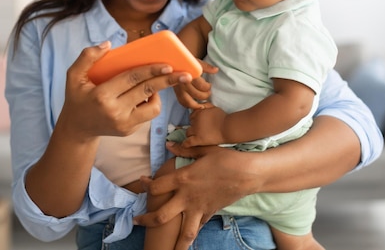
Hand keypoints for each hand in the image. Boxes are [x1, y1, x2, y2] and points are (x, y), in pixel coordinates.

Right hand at [58, 41, 191, 138]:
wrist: (77, 128)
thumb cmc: (77, 97)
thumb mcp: (73, 76)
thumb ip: (87, 57)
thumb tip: (108, 44)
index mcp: (102, 96)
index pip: (132, 79)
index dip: (151, 70)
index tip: (168, 65)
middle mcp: (115, 111)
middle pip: (147, 91)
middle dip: (168, 81)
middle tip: (185, 74)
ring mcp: (124, 123)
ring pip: (153, 107)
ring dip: (158, 94)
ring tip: (157, 83)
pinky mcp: (129, 131)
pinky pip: (148, 114)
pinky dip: (150, 103)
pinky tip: (144, 96)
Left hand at [135, 143, 259, 249]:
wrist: (248, 174)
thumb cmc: (226, 159)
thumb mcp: (204, 149)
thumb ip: (184, 149)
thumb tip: (168, 144)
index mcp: (183, 179)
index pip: (157, 186)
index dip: (146, 185)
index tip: (142, 182)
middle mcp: (188, 198)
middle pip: (162, 216)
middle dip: (147, 220)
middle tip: (137, 221)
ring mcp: (199, 208)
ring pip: (183, 233)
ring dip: (174, 244)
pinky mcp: (210, 213)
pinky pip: (198, 226)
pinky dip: (191, 231)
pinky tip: (186, 235)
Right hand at [173, 60, 217, 108]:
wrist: (172, 63)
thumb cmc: (185, 62)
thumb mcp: (196, 62)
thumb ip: (206, 67)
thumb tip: (216, 70)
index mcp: (189, 74)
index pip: (201, 86)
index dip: (207, 87)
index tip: (209, 85)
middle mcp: (183, 82)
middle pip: (196, 94)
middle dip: (205, 95)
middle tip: (208, 93)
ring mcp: (178, 88)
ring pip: (188, 101)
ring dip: (197, 104)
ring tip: (203, 103)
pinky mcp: (175, 92)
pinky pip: (182, 102)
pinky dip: (188, 106)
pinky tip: (195, 105)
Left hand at [183, 106, 226, 146]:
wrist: (228, 128)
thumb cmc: (223, 118)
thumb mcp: (214, 108)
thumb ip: (206, 106)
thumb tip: (200, 106)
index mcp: (199, 113)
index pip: (192, 116)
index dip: (195, 120)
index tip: (199, 123)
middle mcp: (195, 121)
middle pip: (189, 124)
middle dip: (193, 127)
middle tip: (200, 130)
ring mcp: (196, 131)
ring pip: (187, 133)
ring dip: (191, 135)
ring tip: (196, 137)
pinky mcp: (198, 139)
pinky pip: (187, 142)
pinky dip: (185, 144)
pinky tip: (186, 145)